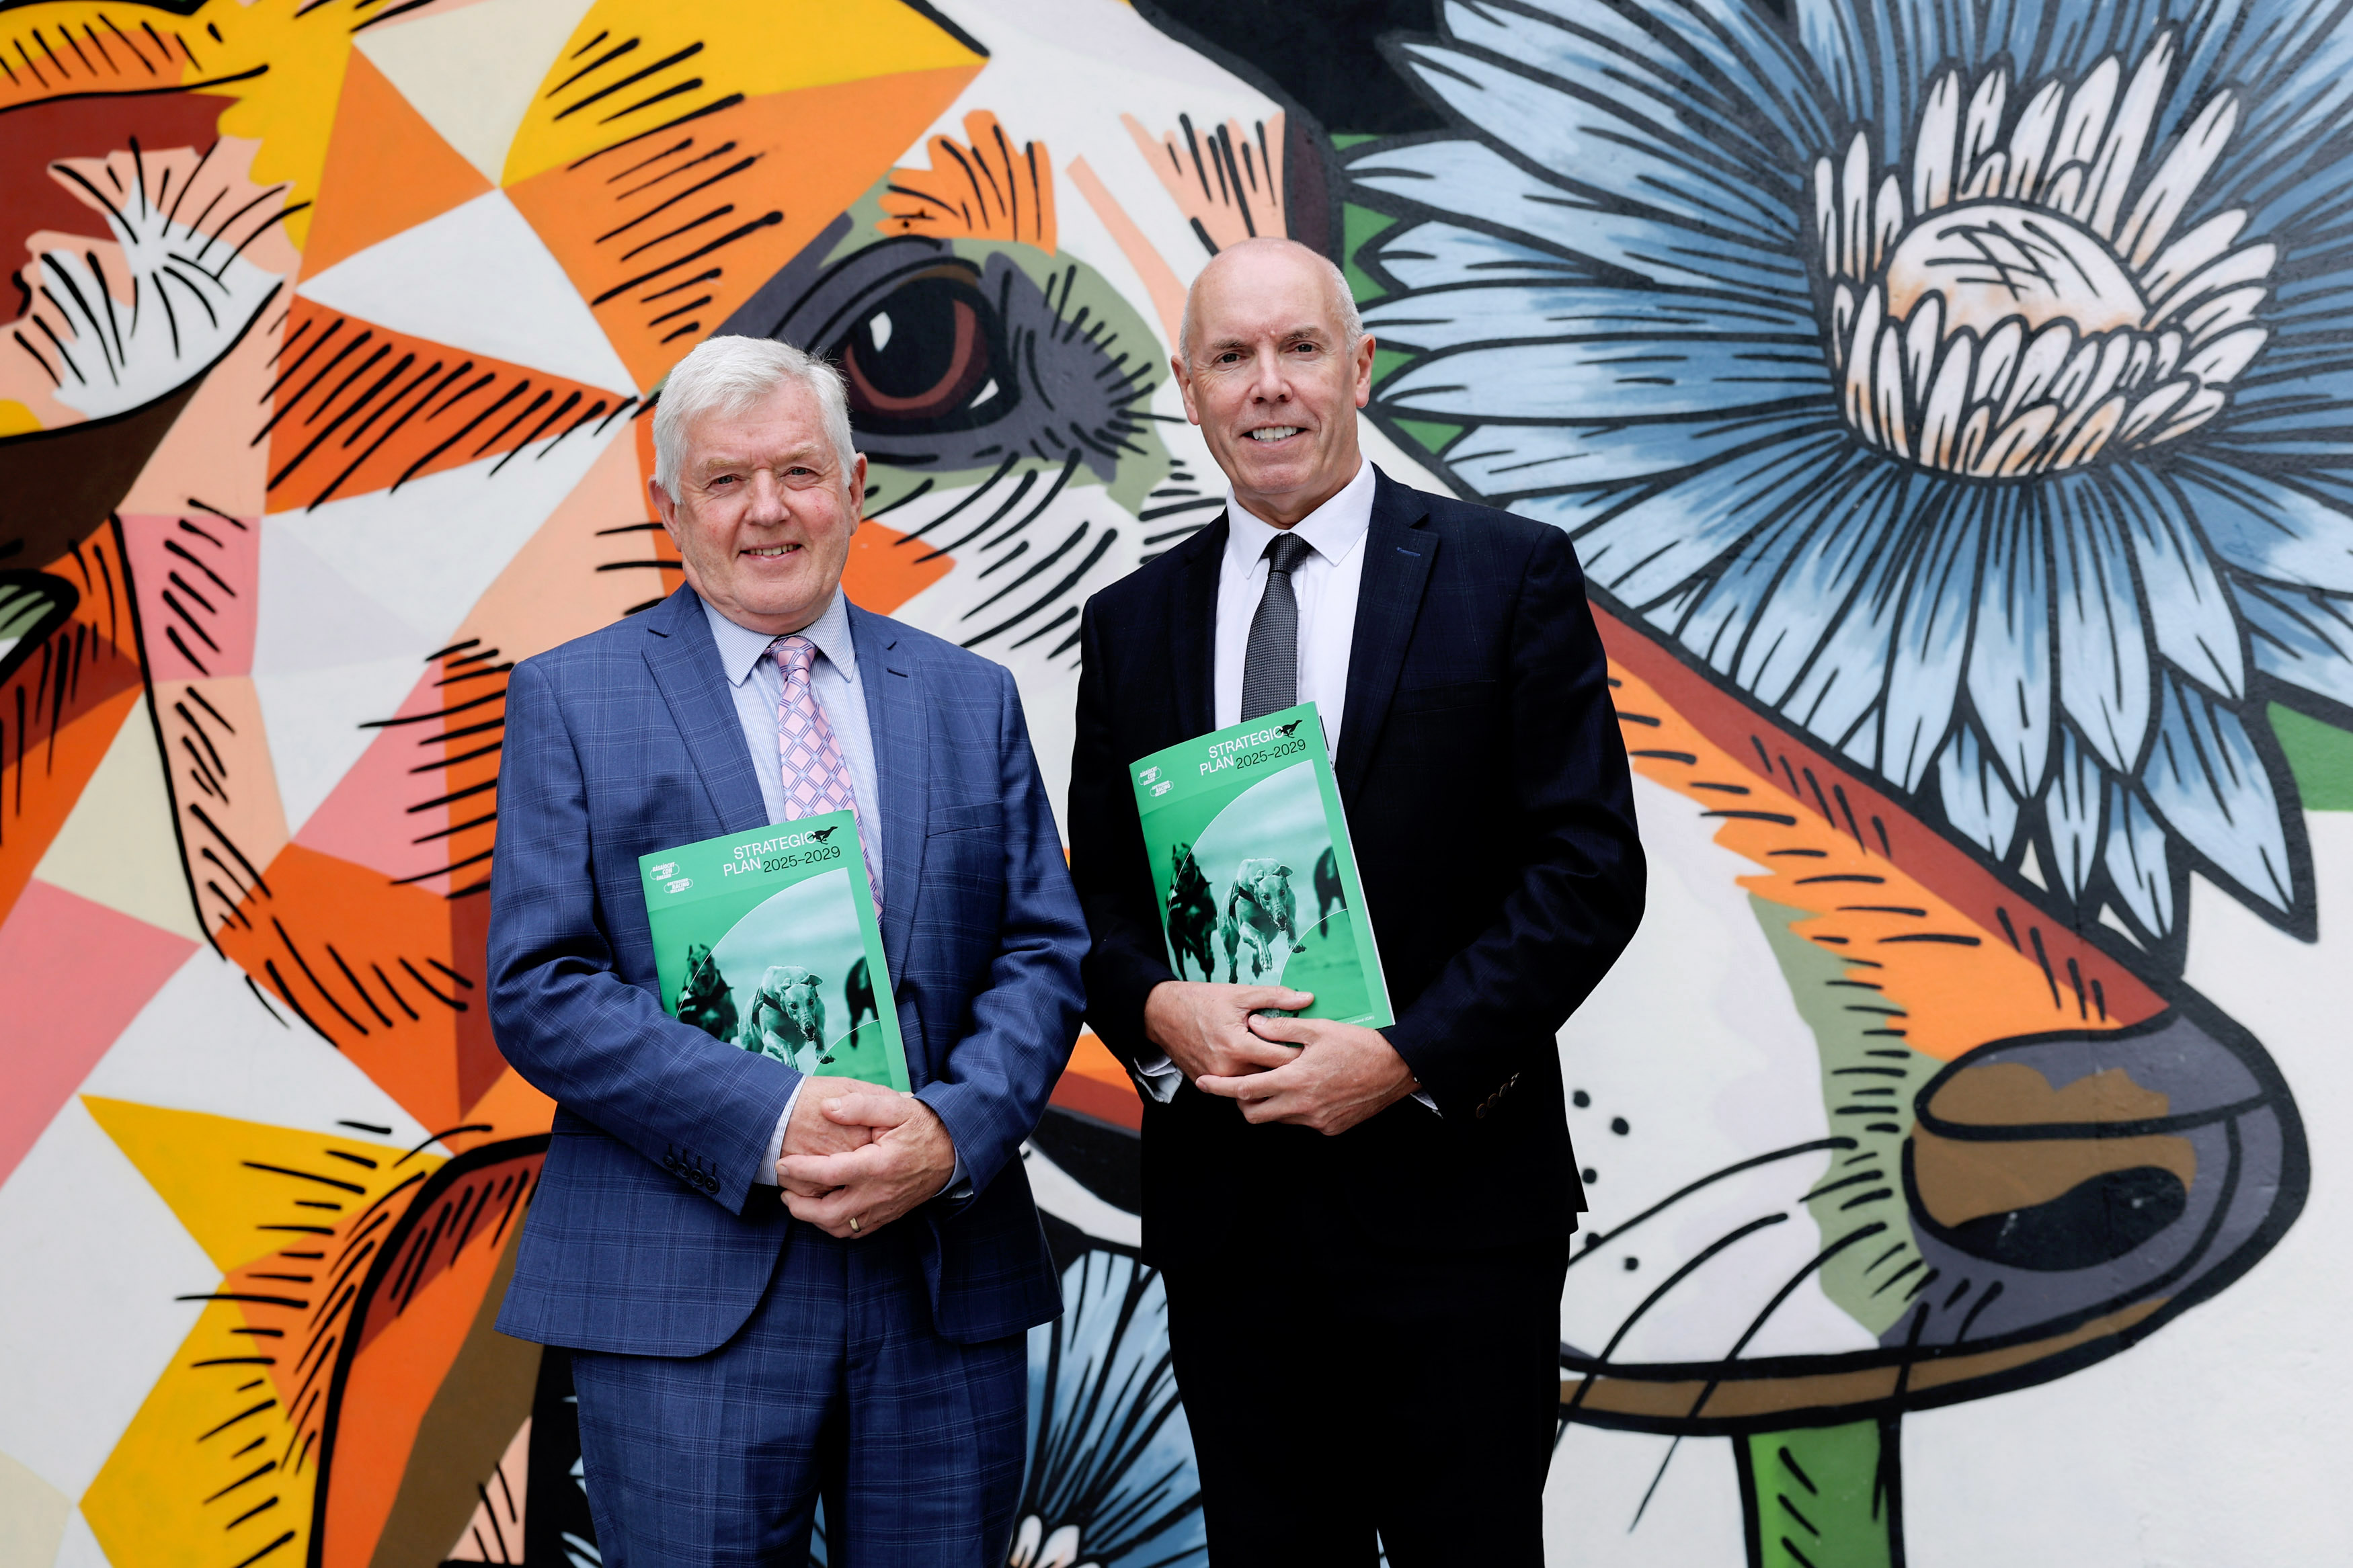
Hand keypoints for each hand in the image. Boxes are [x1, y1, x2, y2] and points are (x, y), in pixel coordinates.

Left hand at [777, 1092, 955, 1238]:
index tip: (781, 1164)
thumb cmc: (923, 1125)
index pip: (828, 1174)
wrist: (955, 1149)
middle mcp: (880, 1193)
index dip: (799, 1171)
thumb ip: (859, 1105)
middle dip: (799, 1206)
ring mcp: (885, 1208)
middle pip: (829, 1213)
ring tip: (799, 1203)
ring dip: (814, 1220)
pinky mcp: (890, 1215)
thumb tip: (827, 1107)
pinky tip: (826, 1211)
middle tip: (784, 1190)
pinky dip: (835, 1226)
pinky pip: (857, 1231)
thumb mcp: (895, 1106)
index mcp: (878, 1165)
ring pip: (841, 1228)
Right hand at [1143, 980, 1312, 1082]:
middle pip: (1272, 1077)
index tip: (1315, 1048)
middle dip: (1292, 1069)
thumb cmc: (1201, 1000)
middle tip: (1310, 1059)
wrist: (1161, 1013)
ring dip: (1272, 1076)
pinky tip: (1263, 1069)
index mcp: (1238, 1046)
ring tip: (1290, 1066)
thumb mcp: (1239, 993)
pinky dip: (1252, 1078)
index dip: (1304, 1053)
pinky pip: (1238, 1087)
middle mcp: (1227, 1069)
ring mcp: (1217, 1080)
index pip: (1283, 1059)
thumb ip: (1275, 997)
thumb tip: (1307, 998)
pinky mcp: (1208, 1084)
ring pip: (1256, 1085)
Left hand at [1194, 1015, 1418, 1135]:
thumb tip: (1253, 1024)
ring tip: (1281, 1080)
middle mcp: (1302, 1106)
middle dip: (1242, 1101)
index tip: (1202, 1083)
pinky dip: (1295, 1108)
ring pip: (1278, 1118)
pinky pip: (1302, 1122)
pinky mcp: (1331, 1129)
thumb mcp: (1319, 1028)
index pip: (1245, 1089)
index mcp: (1295, 1080)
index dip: (1219, 1087)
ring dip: (1271, 1103)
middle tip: (1245, 1082)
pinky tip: (1308, 1088)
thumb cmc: (1359, 1044)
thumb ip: (1282, 1028)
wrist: (1397, 1069)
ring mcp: (1317, 1121)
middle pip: (1255, 1114)